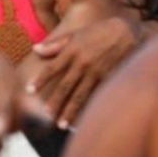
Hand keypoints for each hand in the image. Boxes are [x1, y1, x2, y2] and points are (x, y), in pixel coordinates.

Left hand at [30, 7, 140, 128]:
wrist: (128, 32)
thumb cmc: (100, 31)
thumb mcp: (77, 33)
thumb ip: (55, 44)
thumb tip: (35, 49)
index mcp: (73, 50)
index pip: (52, 68)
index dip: (40, 80)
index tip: (28, 90)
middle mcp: (83, 63)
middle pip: (64, 86)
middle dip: (54, 102)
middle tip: (45, 115)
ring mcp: (96, 73)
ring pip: (79, 96)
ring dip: (69, 111)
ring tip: (60, 124)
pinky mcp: (109, 79)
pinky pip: (95, 97)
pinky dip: (87, 109)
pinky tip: (82, 120)